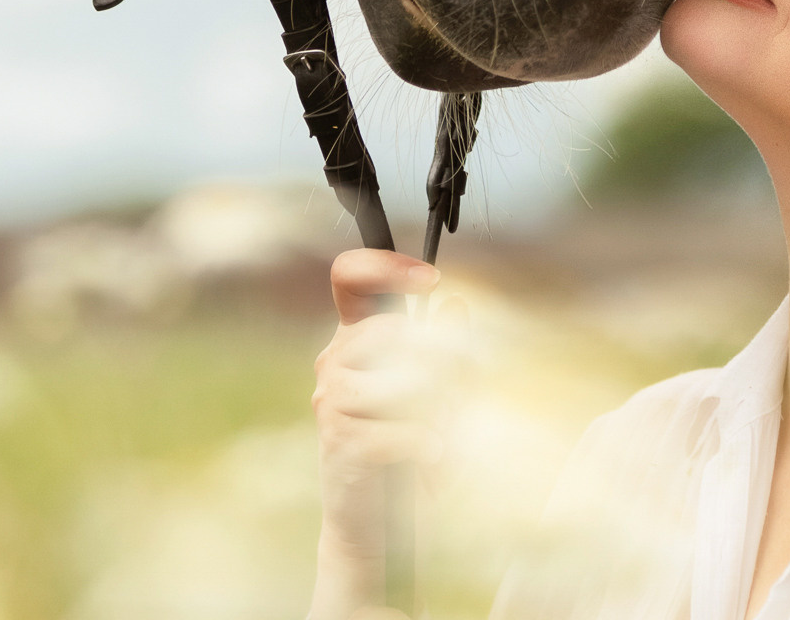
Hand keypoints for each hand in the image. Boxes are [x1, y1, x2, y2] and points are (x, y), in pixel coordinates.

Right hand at [309, 249, 456, 619]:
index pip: (350, 277)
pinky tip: (432, 462)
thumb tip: (456, 306)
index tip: (429, 280)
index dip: (386, 266)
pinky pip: (404, 429)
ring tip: (443, 441)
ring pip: (406, 381)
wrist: (375, 524)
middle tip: (458, 402)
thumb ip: (448, 349)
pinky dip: (430, 449)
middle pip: (397, 330)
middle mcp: (336, 360)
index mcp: (355, 338)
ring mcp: (332, 398)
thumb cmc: (407, 451)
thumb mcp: (440, 396)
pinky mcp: (339, 438)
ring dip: (440, 414)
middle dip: (444, 367)